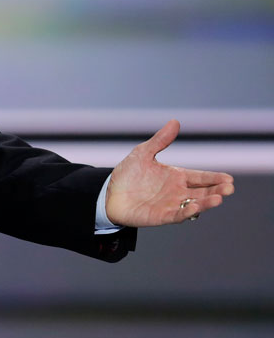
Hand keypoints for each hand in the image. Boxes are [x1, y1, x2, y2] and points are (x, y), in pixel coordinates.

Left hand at [105, 119, 233, 226]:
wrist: (108, 193)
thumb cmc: (128, 174)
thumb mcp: (143, 153)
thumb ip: (160, 140)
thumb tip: (175, 122)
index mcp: (177, 177)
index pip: (201, 177)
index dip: (215, 178)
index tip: (229, 178)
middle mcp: (177, 192)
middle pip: (203, 192)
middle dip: (217, 190)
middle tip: (229, 188)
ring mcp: (171, 205)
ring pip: (194, 204)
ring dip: (207, 202)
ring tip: (219, 198)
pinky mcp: (160, 216)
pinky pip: (177, 215)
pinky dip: (186, 212)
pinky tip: (195, 208)